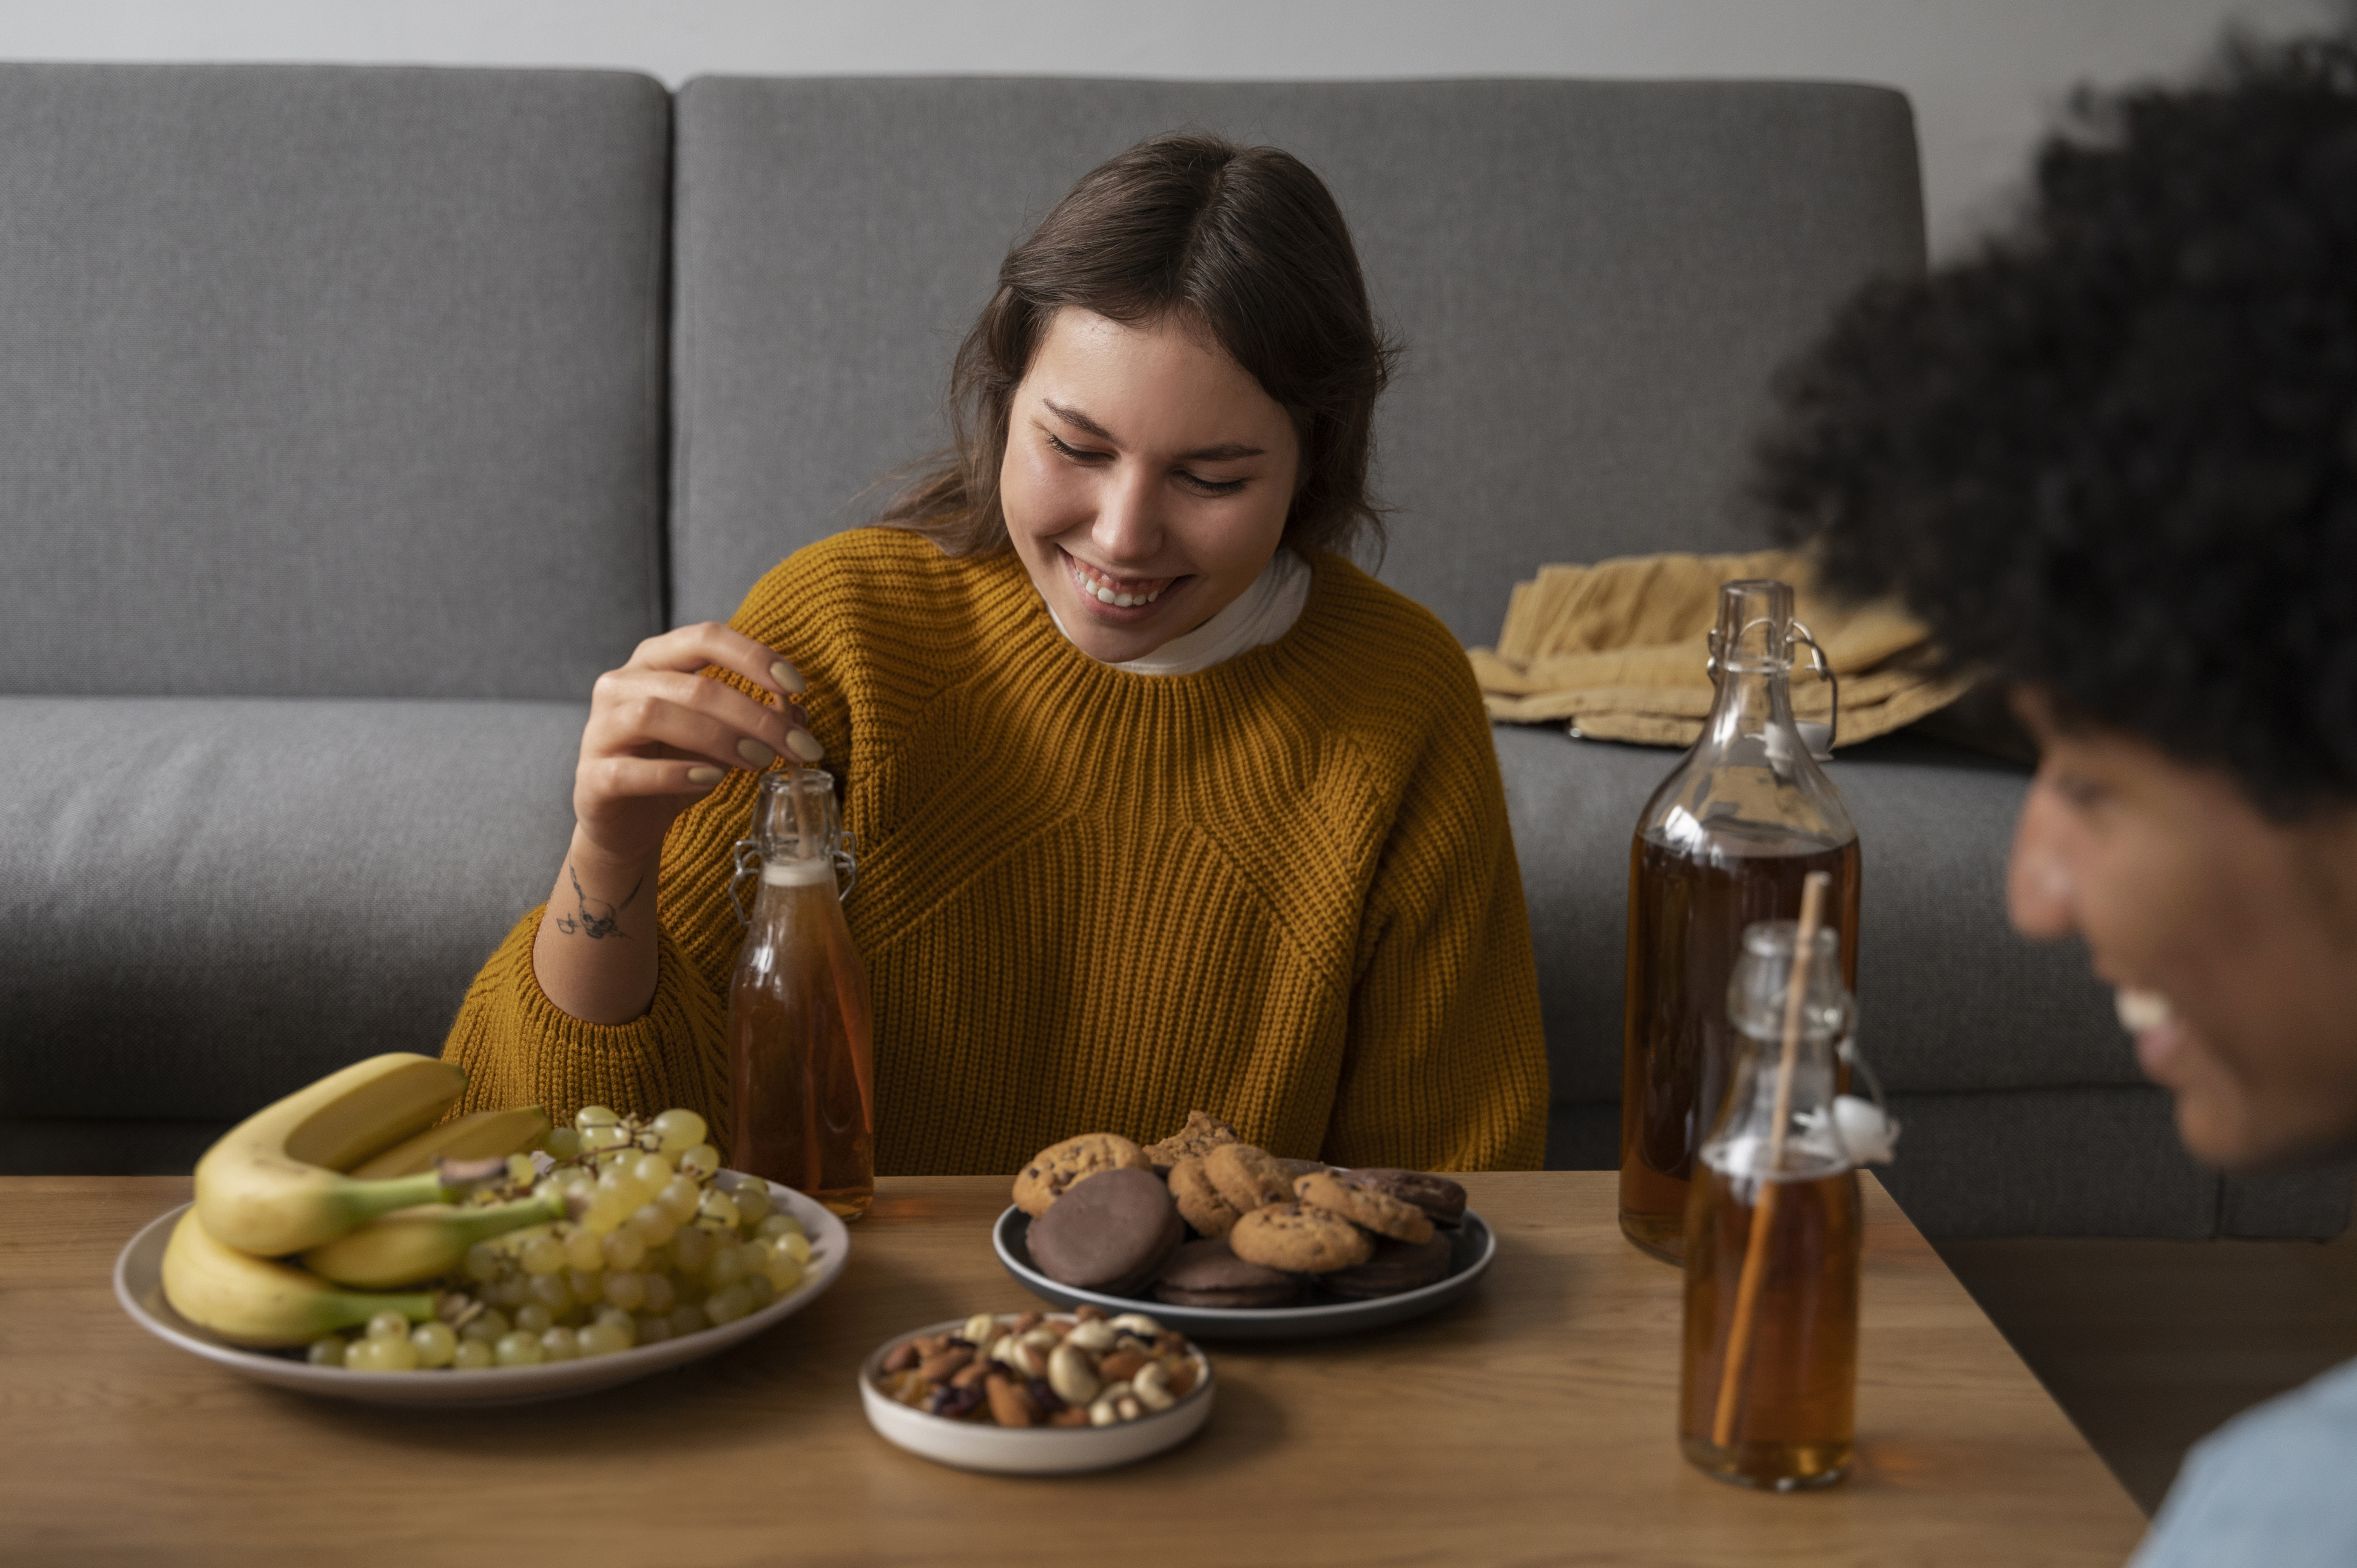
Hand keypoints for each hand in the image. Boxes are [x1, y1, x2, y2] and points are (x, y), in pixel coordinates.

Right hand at [570, 622, 823, 866]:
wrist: (627, 823)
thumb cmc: (676, 766)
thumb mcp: (723, 739)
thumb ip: (756, 721)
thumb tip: (800, 714)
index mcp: (655, 660)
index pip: (705, 637)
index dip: (754, 657)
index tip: (797, 686)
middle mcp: (621, 684)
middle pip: (693, 686)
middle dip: (755, 716)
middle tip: (796, 746)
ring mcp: (600, 729)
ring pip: (656, 716)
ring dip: (719, 738)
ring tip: (760, 762)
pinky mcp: (592, 776)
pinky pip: (631, 770)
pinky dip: (677, 773)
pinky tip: (712, 780)